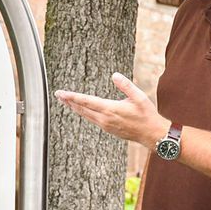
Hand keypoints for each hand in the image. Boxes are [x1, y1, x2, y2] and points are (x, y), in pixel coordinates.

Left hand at [55, 73, 170, 148]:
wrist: (151, 134)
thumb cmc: (146, 115)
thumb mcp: (139, 97)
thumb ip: (126, 85)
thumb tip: (114, 75)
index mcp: (110, 110)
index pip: (86, 102)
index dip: (72, 96)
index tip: (62, 93)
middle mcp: (105, 119)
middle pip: (82, 109)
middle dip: (69, 102)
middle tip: (58, 95)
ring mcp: (106, 126)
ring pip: (86, 116)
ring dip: (75, 108)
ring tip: (67, 102)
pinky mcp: (108, 129)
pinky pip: (92, 120)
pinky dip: (84, 113)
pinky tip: (82, 110)